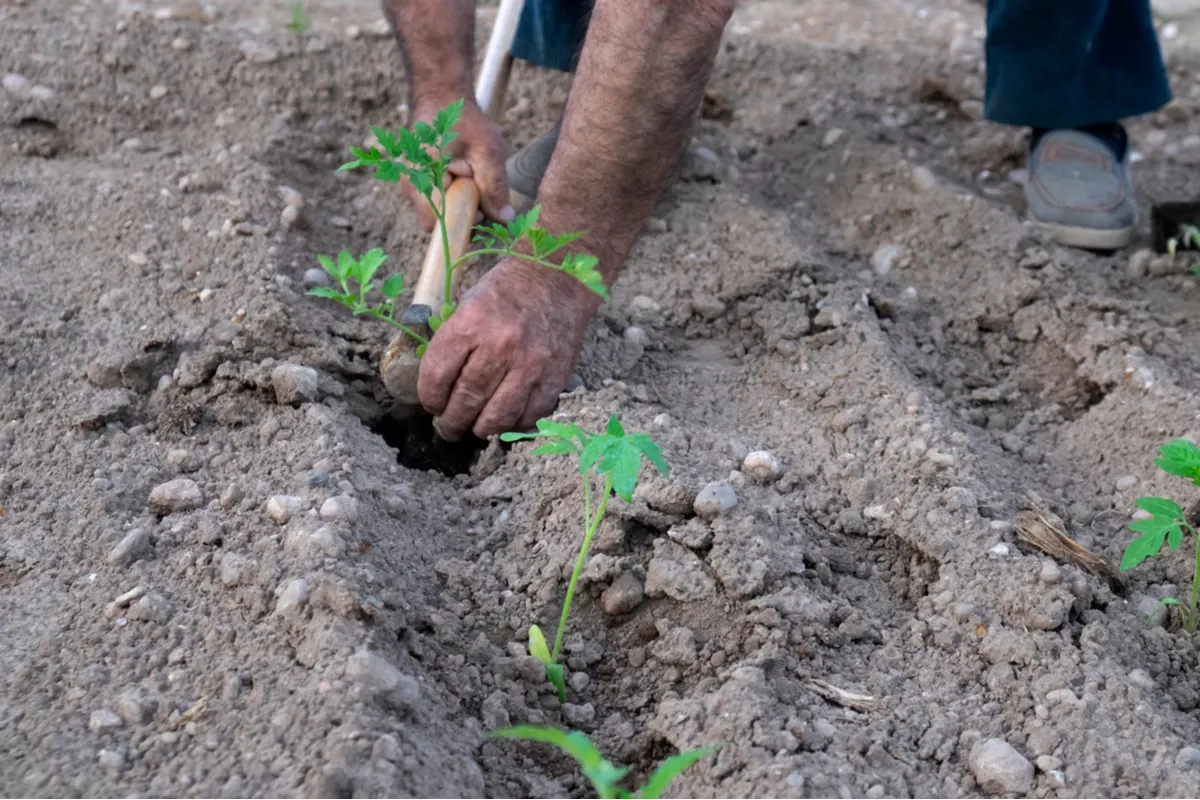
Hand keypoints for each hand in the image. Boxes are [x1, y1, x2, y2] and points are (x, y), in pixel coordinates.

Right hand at [404, 96, 513, 230]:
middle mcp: (410, 186)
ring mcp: (411, 184)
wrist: (441, 94)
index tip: (480, 209)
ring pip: (439, 211)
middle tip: (478, 187)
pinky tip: (463, 174)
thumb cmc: (464, 120)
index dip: (462, 225)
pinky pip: (438, 199)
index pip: (438, 225)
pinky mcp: (417, 181)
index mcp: (421, 180)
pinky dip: (454, 193)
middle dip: (463, 212)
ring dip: (459, 201)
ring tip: (469, 175)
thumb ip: (495, 186)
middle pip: (439, 221)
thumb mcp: (487, 151)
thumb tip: (505, 219)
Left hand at [418, 259, 599, 440]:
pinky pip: (531, 415)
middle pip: (466, 401)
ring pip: (498, 416)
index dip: (429, 398)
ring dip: (481, 430)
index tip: (432, 405)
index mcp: (470, 323)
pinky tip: (507, 421)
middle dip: (452, 422)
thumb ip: (452, 344)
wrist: (556, 279)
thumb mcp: (467, 305)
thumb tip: (438, 388)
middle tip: (448, 428)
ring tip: (476, 430)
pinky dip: (516, 425)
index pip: (437, 375)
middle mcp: (500, 345)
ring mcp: (530, 363)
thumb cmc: (505, 293)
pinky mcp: (555, 376)